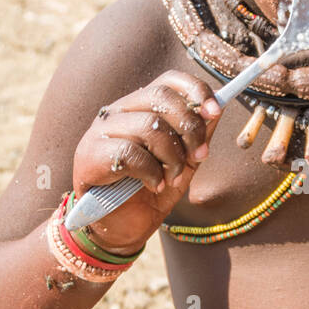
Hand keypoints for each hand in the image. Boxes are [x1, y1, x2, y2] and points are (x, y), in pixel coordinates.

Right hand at [72, 71, 220, 251]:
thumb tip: (218, 109)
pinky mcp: (90, 154)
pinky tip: (154, 185)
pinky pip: (131, 153)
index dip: (195, 90)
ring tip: (173, 177)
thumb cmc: (150, 191)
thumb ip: (198, 137)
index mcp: (140, 107)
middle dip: (190, 127)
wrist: (122, 228)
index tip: (215, 112)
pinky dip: (152, 172)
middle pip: (161, 97)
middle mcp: (118, 111)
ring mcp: (101, 131)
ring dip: (172, 156)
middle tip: (198, 156)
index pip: (168, 80)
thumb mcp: (184, 163)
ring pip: (149, 125)